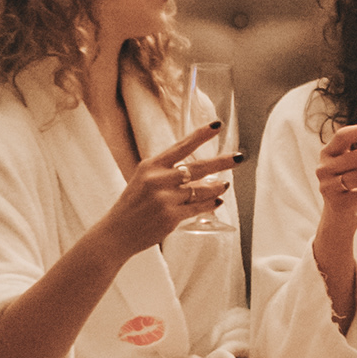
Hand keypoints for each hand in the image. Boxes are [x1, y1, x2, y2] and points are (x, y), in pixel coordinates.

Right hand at [95, 120, 235, 259]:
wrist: (117, 232)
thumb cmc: (132, 204)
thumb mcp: (143, 179)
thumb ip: (166, 171)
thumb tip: (197, 170)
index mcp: (151, 165)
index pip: (181, 146)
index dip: (201, 135)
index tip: (217, 125)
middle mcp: (158, 179)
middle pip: (198, 167)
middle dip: (222, 162)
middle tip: (239, 157)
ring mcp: (165, 199)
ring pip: (201, 190)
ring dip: (217, 187)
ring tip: (224, 184)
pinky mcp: (171, 217)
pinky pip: (198, 208)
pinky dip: (210, 204)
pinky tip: (217, 201)